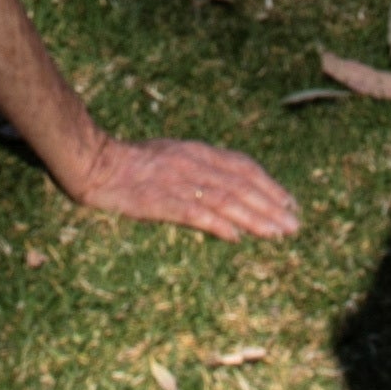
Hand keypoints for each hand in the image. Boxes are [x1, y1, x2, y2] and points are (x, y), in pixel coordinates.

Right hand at [53, 134, 302, 239]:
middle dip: (271, 206)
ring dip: (254, 218)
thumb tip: (228, 183)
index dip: (269, 185)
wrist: (95, 162)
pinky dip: (218, 225)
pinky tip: (235, 238)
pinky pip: (195, 214)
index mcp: (198, 151)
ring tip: (277, 234)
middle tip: (294, 226)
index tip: (289, 202)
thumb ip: (199, 165)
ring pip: (226, 201)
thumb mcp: (171, 154)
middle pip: (241, 186)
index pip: (243, 167)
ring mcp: (178, 183)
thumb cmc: (130, 160)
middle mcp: (194, 165)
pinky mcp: (161, 201)